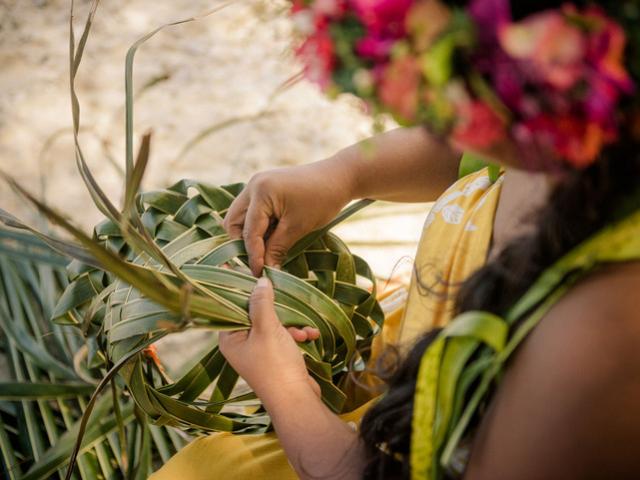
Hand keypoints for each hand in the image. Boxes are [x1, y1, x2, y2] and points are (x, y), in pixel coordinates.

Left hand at [218, 277, 320, 399]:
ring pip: (274, 324)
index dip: (242, 290)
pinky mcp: (276, 357)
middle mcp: (241, 344)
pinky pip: (285, 337)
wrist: (297, 400)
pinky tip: (310, 336)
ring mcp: (259, 351)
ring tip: (302, 332)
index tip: (250, 272)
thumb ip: (262, 302)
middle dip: (276, 310)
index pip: (231, 306)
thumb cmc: (276, 365)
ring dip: (291, 324)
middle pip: (255, 313)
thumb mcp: (268, 329)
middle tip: (286, 303)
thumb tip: (259, 280)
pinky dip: (297, 334)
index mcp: (230, 339)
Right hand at [222, 161, 353, 275]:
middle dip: (242, 243)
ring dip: (249, 235)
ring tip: (267, 250)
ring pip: (241, 217)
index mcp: (261, 192)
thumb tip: (266, 270)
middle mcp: (253, 185)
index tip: (258, 273)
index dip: (253, 255)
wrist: (338, 177)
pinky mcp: (264, 188)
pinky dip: (258, 226)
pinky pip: (252, 211)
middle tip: (257, 261)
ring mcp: (257, 185)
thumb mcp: (299, 227)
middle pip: (234, 222)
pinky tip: (272, 237)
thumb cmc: (322, 200)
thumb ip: (278, 249)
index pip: (249, 231)